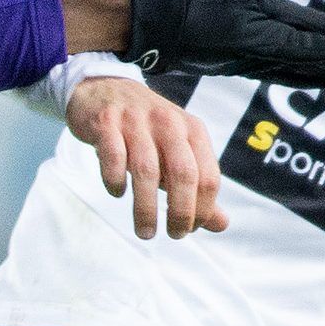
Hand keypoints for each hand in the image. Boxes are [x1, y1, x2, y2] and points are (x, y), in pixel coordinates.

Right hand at [65, 75, 227, 240]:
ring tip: (145, 232)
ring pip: (147, 170)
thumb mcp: (177, 154)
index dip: (203, 209)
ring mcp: (136, 121)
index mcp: (192, 130)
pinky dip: (115, 180)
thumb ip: (198, 188)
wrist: (103, 90)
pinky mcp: (106, 123)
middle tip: (174, 234)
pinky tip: (117, 192)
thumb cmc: (145, 131)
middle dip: (181, 212)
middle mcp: (168, 123)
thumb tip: (221, 224)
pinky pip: (113, 157)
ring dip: (146, 208)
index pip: (208, 177)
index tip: (190, 229)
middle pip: (183, 174)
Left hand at [122, 0, 324, 89]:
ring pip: (308, 56)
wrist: (154, 22)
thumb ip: (285, 45)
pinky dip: (303, 74)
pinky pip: (282, 67)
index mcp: (277, 12)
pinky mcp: (241, 55)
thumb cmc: (194, 22)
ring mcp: (259, 39)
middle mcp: (273, 23)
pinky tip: (320, 81)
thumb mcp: (243, 34)